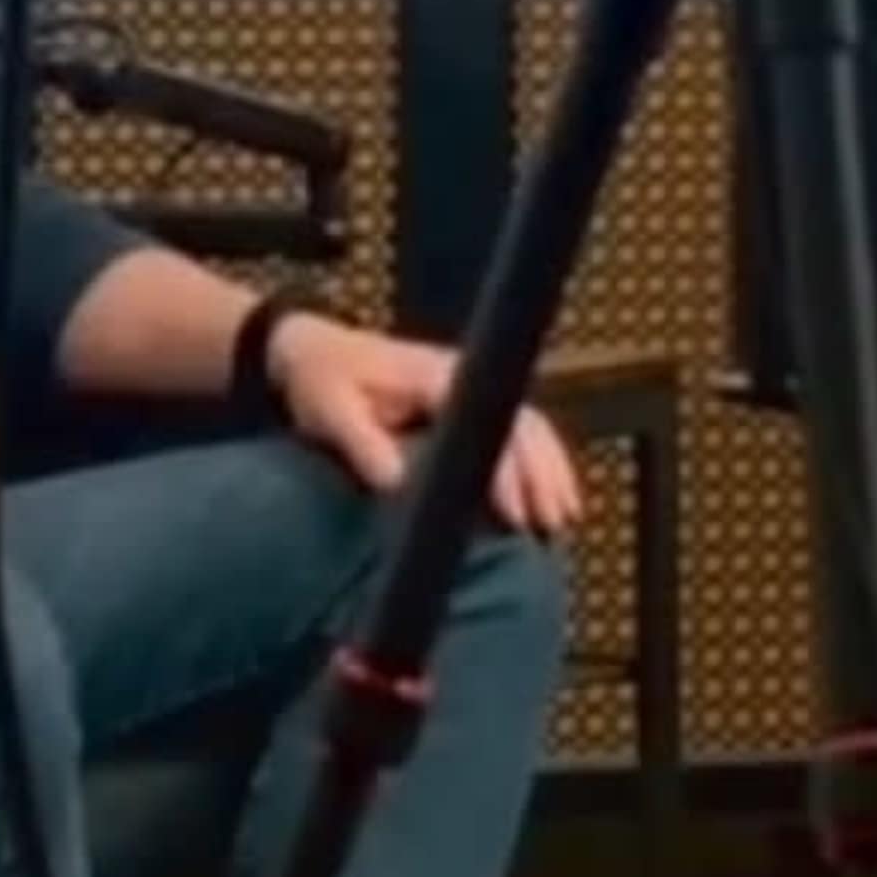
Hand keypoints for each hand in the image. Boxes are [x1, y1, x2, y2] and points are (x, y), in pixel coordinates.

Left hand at [265, 316, 582, 536]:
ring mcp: (468, 387)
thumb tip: (397, 484)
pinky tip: (548, 493)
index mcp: (436, 378)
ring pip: (527, 425)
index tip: (515, 514)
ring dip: (549, 469)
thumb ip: (363, 445)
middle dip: (541, 475)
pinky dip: (536, 460)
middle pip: (521, 423)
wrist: (314, 352)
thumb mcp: (332, 412)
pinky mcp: (465, 402)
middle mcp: (462, 377)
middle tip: (551, 524)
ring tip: (562, 518)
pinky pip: (513, 428)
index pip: (486, 426)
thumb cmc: (323, 382)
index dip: (504, 472)